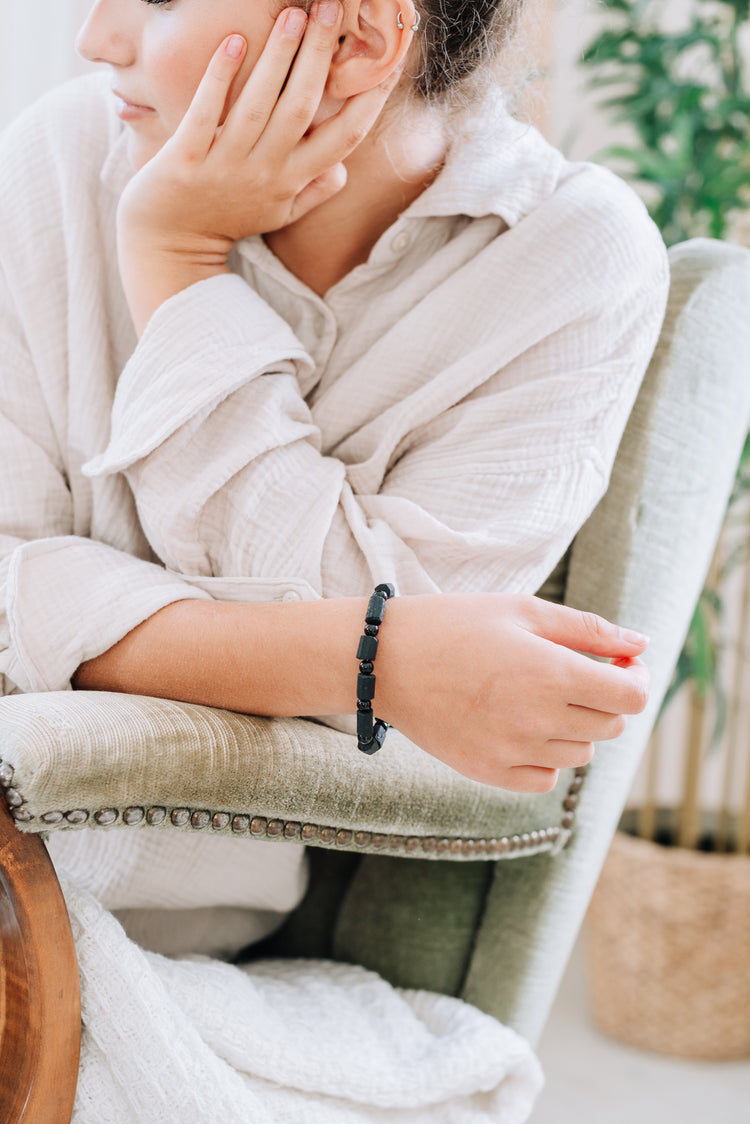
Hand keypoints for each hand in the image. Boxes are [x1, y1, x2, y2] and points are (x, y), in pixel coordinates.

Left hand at [116, 3, 396, 333]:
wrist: (170, 245)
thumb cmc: (227, 219)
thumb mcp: (279, 214)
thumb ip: (313, 191)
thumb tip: (344, 169)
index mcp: (293, 182)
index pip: (344, 138)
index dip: (370, 101)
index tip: (387, 64)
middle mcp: (265, 172)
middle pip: (303, 108)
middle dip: (320, 57)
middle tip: (333, 10)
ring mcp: (226, 165)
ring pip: (259, 106)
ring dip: (278, 57)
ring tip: (294, 14)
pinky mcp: (187, 159)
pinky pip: (207, 113)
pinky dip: (220, 77)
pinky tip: (234, 41)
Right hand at [378, 594, 649, 791]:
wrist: (384, 661)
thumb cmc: (455, 625)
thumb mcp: (523, 610)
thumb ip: (589, 629)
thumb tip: (641, 645)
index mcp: (552, 673)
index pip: (631, 697)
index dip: (636, 679)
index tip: (620, 665)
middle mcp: (538, 719)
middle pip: (611, 726)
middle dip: (606, 699)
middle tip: (576, 675)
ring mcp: (512, 751)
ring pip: (581, 754)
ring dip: (577, 728)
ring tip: (540, 698)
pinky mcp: (488, 772)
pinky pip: (545, 777)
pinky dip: (547, 757)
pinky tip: (523, 727)